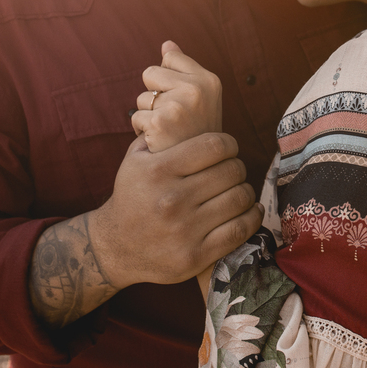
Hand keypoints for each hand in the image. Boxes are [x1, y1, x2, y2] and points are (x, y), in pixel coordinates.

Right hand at [88, 132, 261, 288]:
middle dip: (237, 167)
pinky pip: (239, 230)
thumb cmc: (132, 197)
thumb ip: (162, 134)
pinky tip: (249, 210)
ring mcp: (184, 230)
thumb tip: (190, 111)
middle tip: (231, 171)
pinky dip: (252, 217)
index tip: (227, 149)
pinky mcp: (196, 256)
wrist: (115, 248)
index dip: (229, 144)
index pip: (215, 145)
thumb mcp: (135, 159)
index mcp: (158, 170)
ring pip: (240, 198)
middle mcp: (171, 200)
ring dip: (245, 191)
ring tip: (238, 190)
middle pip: (231, 171)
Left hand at [133, 41, 222, 152]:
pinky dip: (142, 130)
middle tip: (174, 117)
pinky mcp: (160, 122)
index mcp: (209, 80)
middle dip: (155, 94)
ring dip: (149, 114)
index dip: (170, 80)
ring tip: (168, 129)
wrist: (198, 170)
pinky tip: (160, 140)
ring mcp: (179, 105)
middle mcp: (198, 89)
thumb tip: (167, 43)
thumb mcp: (198, 96)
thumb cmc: (195, 130)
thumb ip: (183, 68)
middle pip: (151, 72)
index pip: (170, 57)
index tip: (184, 101)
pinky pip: (136, 116)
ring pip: (142, 97)